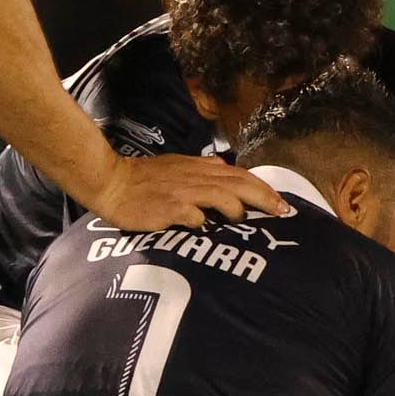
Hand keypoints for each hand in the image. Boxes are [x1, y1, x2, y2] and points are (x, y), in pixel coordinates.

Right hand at [87, 153, 287, 232]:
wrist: (112, 182)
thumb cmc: (144, 179)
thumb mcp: (178, 167)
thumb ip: (203, 171)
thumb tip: (226, 170)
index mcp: (199, 169)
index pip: (240, 175)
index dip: (263, 188)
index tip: (281, 203)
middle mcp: (195, 178)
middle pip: (239, 183)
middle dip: (264, 197)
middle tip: (282, 212)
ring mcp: (182, 192)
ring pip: (221, 195)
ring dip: (237, 209)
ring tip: (243, 221)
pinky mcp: (168, 208)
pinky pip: (193, 215)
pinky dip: (204, 221)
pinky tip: (207, 228)